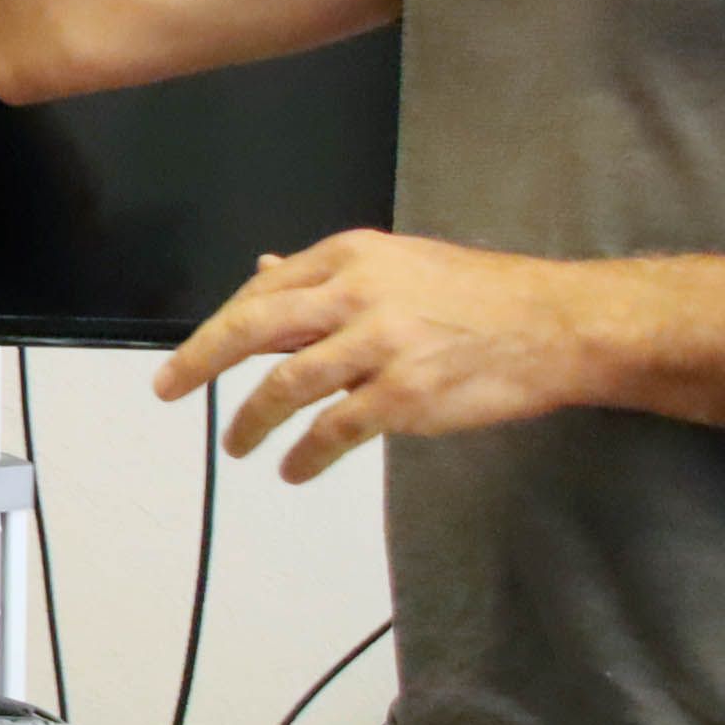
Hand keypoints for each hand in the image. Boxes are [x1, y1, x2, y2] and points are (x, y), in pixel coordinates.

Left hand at [154, 231, 602, 482]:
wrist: (555, 325)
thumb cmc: (480, 296)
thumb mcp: (398, 264)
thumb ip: (329, 275)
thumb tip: (262, 271)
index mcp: (351, 256)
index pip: (263, 291)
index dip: (221, 326)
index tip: (193, 353)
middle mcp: (358, 294)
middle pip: (254, 327)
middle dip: (201, 360)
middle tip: (168, 388)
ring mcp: (380, 345)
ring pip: (286, 385)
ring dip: (252, 420)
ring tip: (239, 445)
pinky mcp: (404, 395)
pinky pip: (334, 430)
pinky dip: (305, 454)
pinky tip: (295, 468)